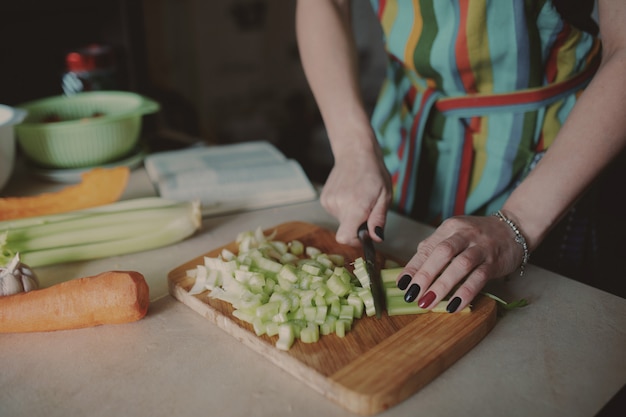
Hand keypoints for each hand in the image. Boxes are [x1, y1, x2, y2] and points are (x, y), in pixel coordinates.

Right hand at [321, 145, 391, 246]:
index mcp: (355, 206)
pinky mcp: (324, 199)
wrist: (354, 153)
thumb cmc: (373, 172)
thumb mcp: (385, 196)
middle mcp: (339, 205)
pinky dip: (344, 208)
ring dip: (351, 215)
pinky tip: (349, 194)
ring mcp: (329, 202)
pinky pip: (336, 213)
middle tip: (367, 208)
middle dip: (358, 225)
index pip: (346, 238)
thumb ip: (378, 219)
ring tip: (358, 197)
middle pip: (346, 231)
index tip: (365, 234)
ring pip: (342, 222)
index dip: (356, 241)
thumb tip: (376, 238)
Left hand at [396, 214, 524, 311]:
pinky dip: (465, 293)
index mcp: (449, 227)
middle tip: (412, 295)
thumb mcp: (453, 236)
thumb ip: (432, 251)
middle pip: (442, 253)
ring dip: (442, 285)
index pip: (427, 247)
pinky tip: (453, 306)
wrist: (513, 229)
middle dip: (425, 275)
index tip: (402, 285)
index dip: (413, 267)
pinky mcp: (494, 262)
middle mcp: (464, 234)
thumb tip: (409, 275)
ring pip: (460, 265)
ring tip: (428, 302)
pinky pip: (479, 278)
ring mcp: (481, 247)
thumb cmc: (476, 237)